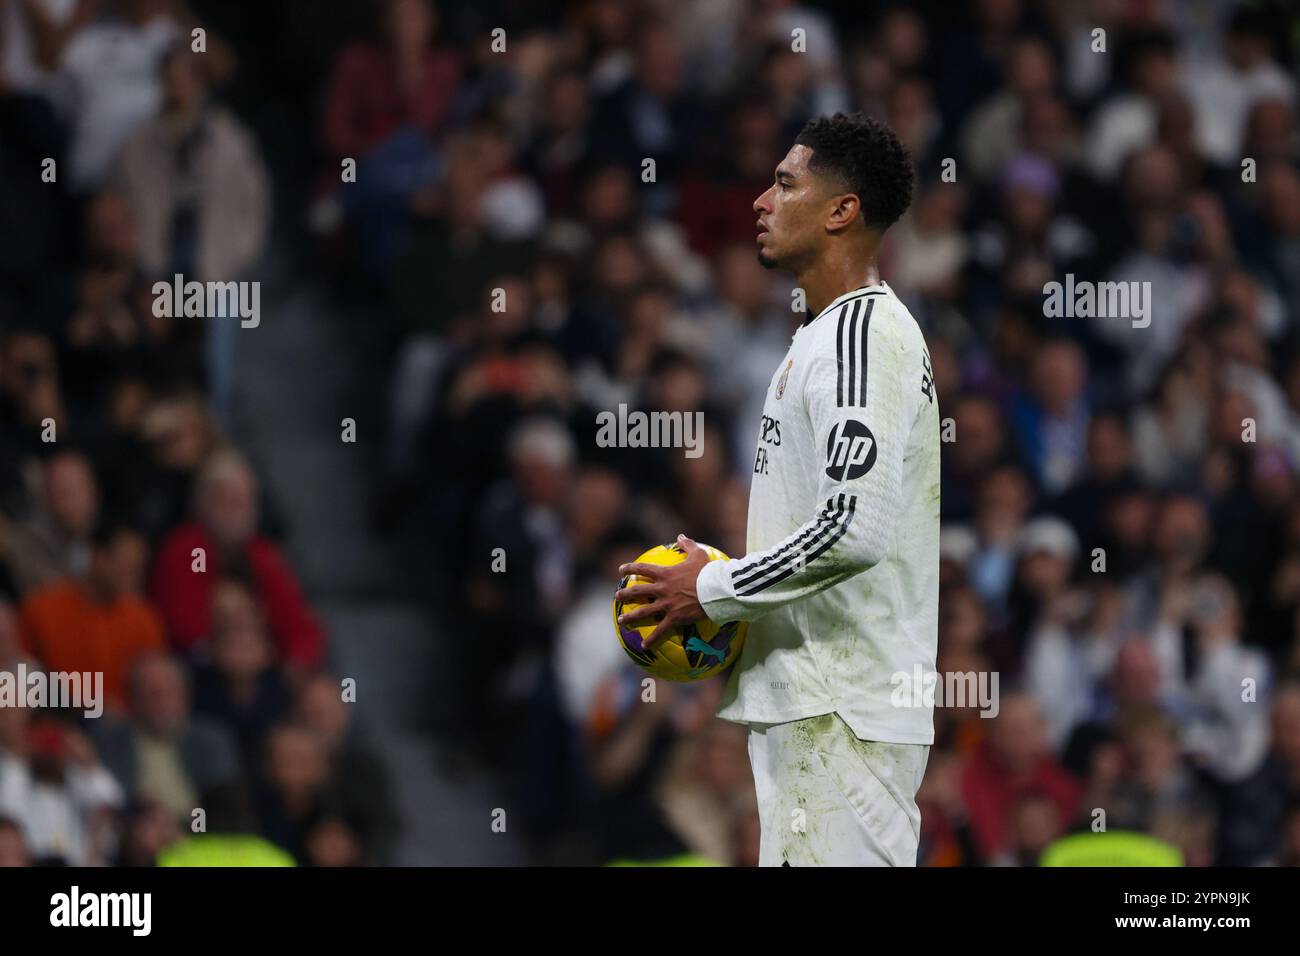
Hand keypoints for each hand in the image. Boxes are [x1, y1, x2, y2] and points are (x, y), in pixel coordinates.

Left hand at [615, 533, 709, 647]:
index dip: (630, 568)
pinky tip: (644, 647)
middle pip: (638, 591)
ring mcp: (666, 605)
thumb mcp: (698, 554)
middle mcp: (661, 589)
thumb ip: (687, 545)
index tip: (621, 570)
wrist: (715, 590)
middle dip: (625, 594)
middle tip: (617, 596)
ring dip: (630, 617)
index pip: (642, 569)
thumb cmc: (708, 571)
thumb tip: (680, 536)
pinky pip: (660, 631)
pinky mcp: (674, 618)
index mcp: (665, 574)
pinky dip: (652, 640)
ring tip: (622, 621)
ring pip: (643, 612)